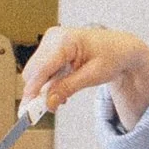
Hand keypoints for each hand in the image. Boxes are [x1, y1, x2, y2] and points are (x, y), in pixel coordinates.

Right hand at [21, 24, 148, 119]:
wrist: (120, 47)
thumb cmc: (112, 56)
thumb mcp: (93, 76)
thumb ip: (67, 88)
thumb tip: (48, 103)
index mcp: (65, 40)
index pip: (41, 68)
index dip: (33, 90)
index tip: (28, 110)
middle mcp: (53, 38)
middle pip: (33, 71)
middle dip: (39, 92)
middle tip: (50, 107)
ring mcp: (49, 42)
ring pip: (34, 73)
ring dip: (44, 88)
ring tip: (62, 95)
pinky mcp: (49, 48)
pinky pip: (40, 70)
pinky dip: (47, 82)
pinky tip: (61, 86)